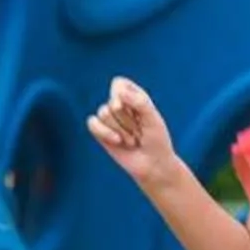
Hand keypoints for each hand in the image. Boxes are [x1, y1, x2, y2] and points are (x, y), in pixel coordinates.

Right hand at [84, 76, 183, 190]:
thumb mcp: (153, 118)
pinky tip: (117, 141)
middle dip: (127, 120)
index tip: (137, 110)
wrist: (153, 165)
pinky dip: (104, 133)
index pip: (118, 84)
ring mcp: (109, 119)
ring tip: (132, 140)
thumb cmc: (157, 140)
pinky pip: (92, 123)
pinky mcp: (101, 133)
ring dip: (120, 130)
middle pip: (112, 102)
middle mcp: (119, 105)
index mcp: (134, 96)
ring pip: (103, 113)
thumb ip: (139, 102)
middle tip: (140, 131)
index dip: (123, 95)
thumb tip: (118, 93)